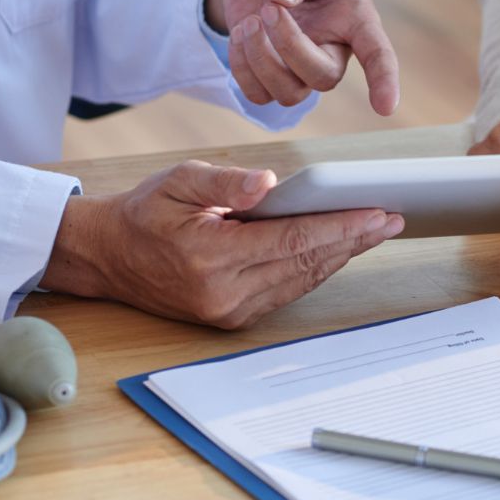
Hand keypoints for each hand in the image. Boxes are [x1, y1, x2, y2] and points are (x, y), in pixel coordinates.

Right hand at [41, 161, 403, 328]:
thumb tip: (269, 183)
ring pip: (301, 280)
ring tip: (375, 230)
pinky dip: (316, 267)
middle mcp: (224, 293)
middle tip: (391, 218)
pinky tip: (339, 248)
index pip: (292, 241)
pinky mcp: (232, 318)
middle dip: (353, 240)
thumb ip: (225, 181)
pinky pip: (287, 291)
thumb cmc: (145, 213)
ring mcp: (229, 312)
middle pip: (305, 263)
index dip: (340, 227)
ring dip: (341, 255)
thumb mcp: (178, 181)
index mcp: (210, 258)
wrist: (108, 257)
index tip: (376, 213)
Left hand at [205, 0, 398, 115]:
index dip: (384, 80)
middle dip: (290, 47)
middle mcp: (333, 48)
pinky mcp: (270, 74)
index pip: (377, 53)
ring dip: (260, 59)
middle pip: (324, 77)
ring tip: (247, 22)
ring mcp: (301, 67)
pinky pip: (258, 95)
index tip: (385, 106)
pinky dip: (241, 68)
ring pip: (290, 94)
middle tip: (268, 10)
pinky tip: (239, 35)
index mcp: (353, 16)